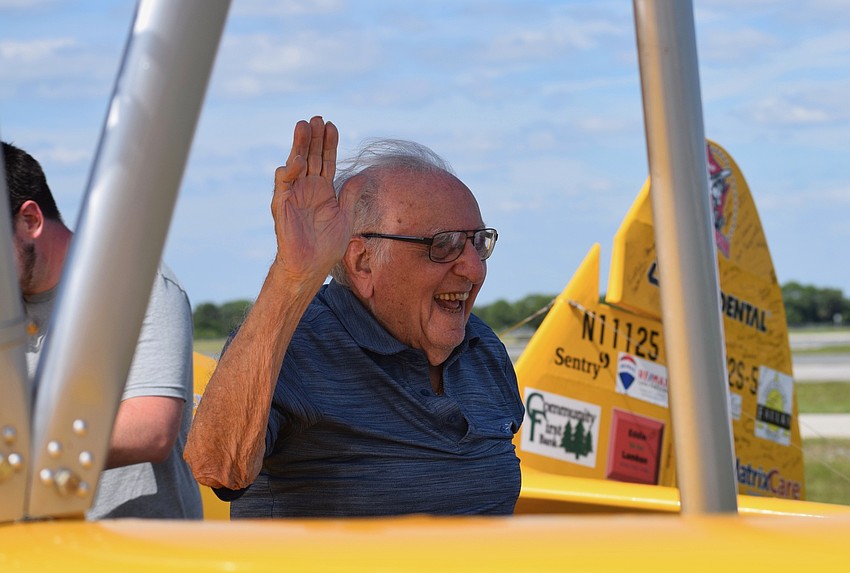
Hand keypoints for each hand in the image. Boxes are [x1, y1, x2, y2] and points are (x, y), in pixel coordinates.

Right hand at [271, 116, 355, 281]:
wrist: (312, 265)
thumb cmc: (328, 245)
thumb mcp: (345, 216)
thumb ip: (351, 196)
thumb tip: (362, 176)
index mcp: (323, 190)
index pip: (325, 161)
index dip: (328, 144)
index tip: (332, 126)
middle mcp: (307, 188)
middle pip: (311, 156)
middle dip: (313, 138)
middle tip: (317, 118)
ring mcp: (294, 194)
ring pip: (296, 164)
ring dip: (300, 146)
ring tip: (305, 127)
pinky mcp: (282, 204)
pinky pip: (283, 184)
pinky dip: (289, 171)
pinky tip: (298, 161)